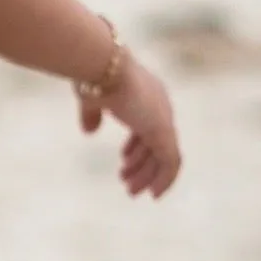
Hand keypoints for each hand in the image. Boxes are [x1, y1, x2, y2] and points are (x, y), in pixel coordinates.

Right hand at [79, 53, 179, 197]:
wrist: (103, 66)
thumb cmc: (92, 75)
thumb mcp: (90, 99)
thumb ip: (92, 115)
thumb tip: (89, 132)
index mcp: (147, 95)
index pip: (148, 127)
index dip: (136, 146)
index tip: (123, 161)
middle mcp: (160, 107)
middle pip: (157, 143)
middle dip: (142, 165)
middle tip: (128, 184)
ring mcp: (163, 119)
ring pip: (164, 156)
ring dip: (149, 176)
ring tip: (132, 192)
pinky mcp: (163, 131)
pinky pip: (171, 162)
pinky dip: (165, 180)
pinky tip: (153, 194)